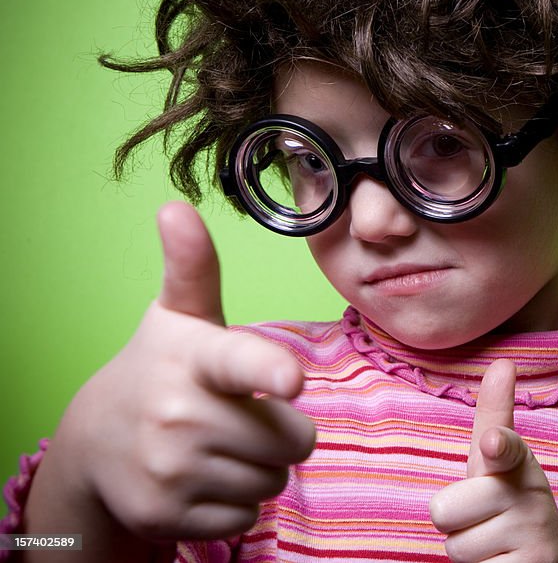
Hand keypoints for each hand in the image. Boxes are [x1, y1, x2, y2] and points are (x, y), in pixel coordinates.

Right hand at [52, 201, 315, 541]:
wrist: (98, 440)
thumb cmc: (163, 368)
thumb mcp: (179, 317)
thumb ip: (193, 266)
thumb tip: (174, 207)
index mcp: (196, 358)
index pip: (240, 364)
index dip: (269, 373)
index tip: (291, 380)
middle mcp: (180, 415)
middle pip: (293, 439)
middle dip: (284, 432)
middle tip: (249, 417)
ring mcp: (170, 470)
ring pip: (275, 480)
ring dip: (264, 467)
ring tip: (225, 445)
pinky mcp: (167, 517)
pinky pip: (248, 516)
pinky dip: (239, 502)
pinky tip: (207, 478)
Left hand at [429, 360, 557, 562]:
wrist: (554, 557)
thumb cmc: (512, 501)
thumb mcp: (500, 461)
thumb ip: (495, 416)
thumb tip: (504, 362)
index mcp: (519, 463)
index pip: (507, 449)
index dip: (498, 446)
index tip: (492, 443)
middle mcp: (532, 497)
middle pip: (445, 511)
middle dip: (455, 521)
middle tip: (483, 519)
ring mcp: (535, 538)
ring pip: (455, 548)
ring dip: (468, 549)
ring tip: (495, 543)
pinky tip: (505, 562)